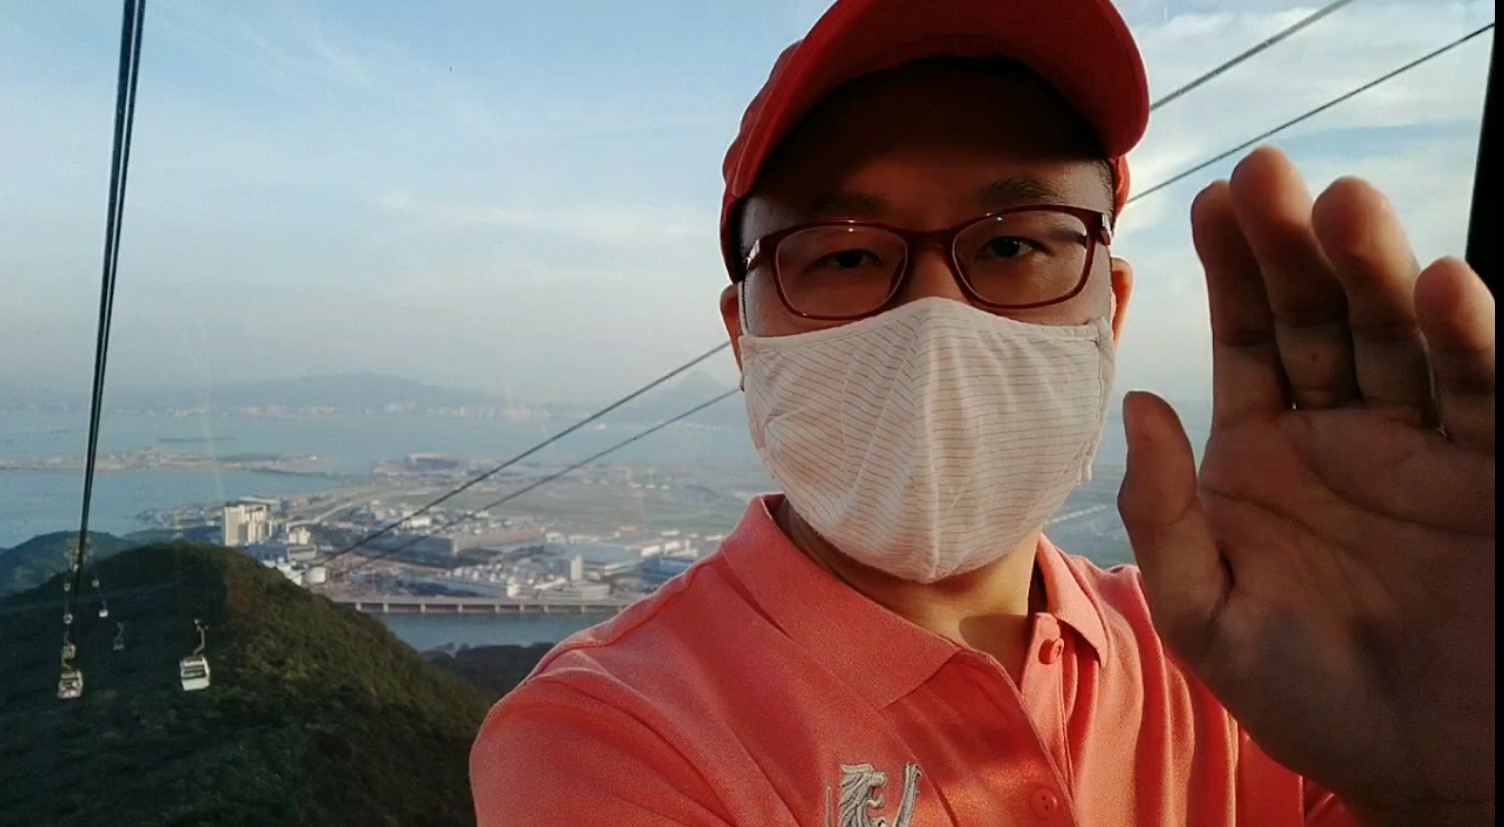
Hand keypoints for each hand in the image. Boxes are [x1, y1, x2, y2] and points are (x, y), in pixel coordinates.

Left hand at [1117, 147, 1494, 823]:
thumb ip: (1166, 517)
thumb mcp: (1207, 616)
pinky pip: (1480, 394)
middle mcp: (1343, 433)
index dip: (1232, 272)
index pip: (1246, 340)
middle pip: (1318, 318)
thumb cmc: (1308, 700)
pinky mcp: (1495, 470)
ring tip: (1344, 206)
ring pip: (1397, 338)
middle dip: (1293, 248)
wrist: (1424, 769)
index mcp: (1264, 454)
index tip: (1210, 200)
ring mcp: (1422, 446)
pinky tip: (1442, 285)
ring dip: (1373, 271)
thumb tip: (1139, 404)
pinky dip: (1466, 339)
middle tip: (1268, 173)